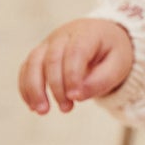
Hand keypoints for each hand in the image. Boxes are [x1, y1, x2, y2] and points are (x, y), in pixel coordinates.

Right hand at [18, 17, 133, 114]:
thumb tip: (78, 96)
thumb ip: (102, 80)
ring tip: (42, 111)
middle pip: (52, 58)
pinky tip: (33, 106)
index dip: (72, 75)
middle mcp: (64, 35)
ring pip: (33, 62)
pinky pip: (27, 68)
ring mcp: (49, 43)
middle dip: (56, 86)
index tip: (76, 97)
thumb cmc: (112, 53)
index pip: (75, 52)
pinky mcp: (40, 53)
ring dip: (35, 88)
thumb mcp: (118, 65)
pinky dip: (26, 87)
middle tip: (66, 108)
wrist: (103, 37)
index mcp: (87, 33)